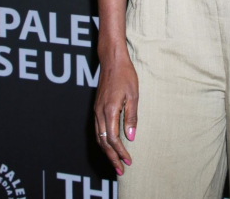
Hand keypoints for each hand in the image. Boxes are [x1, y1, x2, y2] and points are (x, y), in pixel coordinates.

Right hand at [94, 54, 138, 175]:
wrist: (111, 60)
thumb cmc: (125, 74)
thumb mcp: (133, 95)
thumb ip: (131, 116)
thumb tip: (130, 137)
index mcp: (109, 110)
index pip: (113, 139)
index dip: (120, 152)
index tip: (128, 161)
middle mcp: (100, 113)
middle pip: (103, 142)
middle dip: (112, 157)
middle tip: (121, 170)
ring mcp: (96, 110)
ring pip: (98, 137)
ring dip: (107, 151)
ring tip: (115, 161)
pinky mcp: (96, 108)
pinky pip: (97, 130)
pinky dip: (103, 141)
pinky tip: (109, 145)